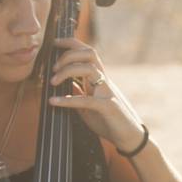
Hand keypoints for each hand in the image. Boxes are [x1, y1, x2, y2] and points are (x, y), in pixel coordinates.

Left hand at [48, 38, 146, 152]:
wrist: (128, 138)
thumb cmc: (108, 122)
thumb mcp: (88, 106)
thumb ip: (78, 93)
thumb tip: (66, 83)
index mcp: (98, 79)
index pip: (86, 52)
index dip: (70, 43)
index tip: (54, 43)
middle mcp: (104, 81)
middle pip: (89, 53)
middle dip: (69, 54)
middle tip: (53, 67)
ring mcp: (107, 92)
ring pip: (89, 69)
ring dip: (67, 71)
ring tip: (53, 82)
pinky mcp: (108, 107)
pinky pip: (87, 100)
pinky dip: (68, 99)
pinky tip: (54, 102)